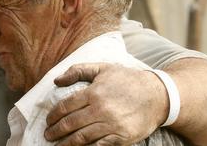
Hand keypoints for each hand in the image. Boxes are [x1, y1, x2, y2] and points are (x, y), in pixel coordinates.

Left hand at [44, 63, 168, 145]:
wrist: (158, 95)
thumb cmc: (128, 80)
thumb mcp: (103, 68)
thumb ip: (78, 71)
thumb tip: (56, 80)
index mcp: (94, 93)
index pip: (66, 106)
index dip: (54, 115)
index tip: (48, 121)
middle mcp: (100, 110)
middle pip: (71, 124)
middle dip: (56, 131)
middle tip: (48, 135)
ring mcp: (111, 125)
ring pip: (82, 138)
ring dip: (67, 143)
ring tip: (58, 145)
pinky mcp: (121, 138)